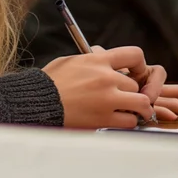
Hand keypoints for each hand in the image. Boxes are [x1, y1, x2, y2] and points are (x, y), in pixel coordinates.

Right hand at [42, 46, 165, 128]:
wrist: (37, 103)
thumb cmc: (49, 83)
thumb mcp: (71, 61)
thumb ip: (92, 59)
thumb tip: (103, 55)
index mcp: (98, 60)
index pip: (134, 55)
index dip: (139, 65)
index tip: (136, 72)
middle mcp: (106, 78)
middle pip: (135, 84)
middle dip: (131, 92)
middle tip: (125, 98)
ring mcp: (107, 99)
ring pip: (140, 103)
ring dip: (137, 108)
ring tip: (131, 111)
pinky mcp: (103, 119)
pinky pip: (129, 121)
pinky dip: (127, 122)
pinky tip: (119, 120)